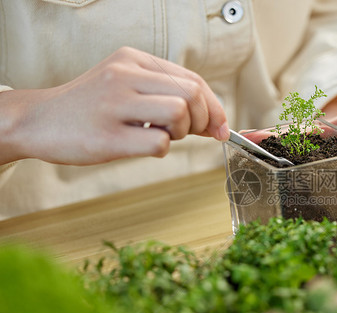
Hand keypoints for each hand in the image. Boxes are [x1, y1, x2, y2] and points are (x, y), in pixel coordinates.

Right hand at [0, 46, 228, 165]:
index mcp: (133, 59)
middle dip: (203, 119)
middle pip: (192, 94)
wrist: (38, 121)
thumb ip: (166, 95)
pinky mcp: (107, 136)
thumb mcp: (125, 86)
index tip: (219, 126)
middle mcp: (125, 75)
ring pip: (179, 113)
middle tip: (190, 134)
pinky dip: (161, 150)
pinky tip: (141, 146)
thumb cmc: (89, 108)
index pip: (192, 79)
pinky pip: (159, 145)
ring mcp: (115, 104)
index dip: (213, 106)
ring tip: (161, 136)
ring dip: (181, 133)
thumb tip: (214, 122)